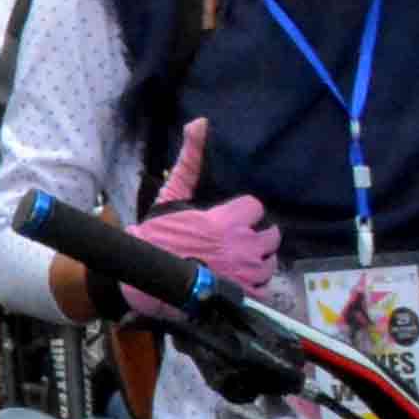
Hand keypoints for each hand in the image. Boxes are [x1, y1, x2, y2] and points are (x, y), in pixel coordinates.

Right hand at [130, 119, 284, 308]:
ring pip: (270, 262)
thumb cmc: (157, 236)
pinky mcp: (243, 295)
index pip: (256, 207)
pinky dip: (255, 284)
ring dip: (258, 259)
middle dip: (257, 235)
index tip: (230, 217)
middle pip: (272, 234)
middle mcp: (242, 246)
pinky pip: (265, 288)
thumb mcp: (171, 196)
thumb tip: (199, 122)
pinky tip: (239, 279)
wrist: (146, 278)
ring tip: (239, 260)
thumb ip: (190, 162)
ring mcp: (245, 273)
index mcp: (228, 220)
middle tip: (238, 239)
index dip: (244, 211)